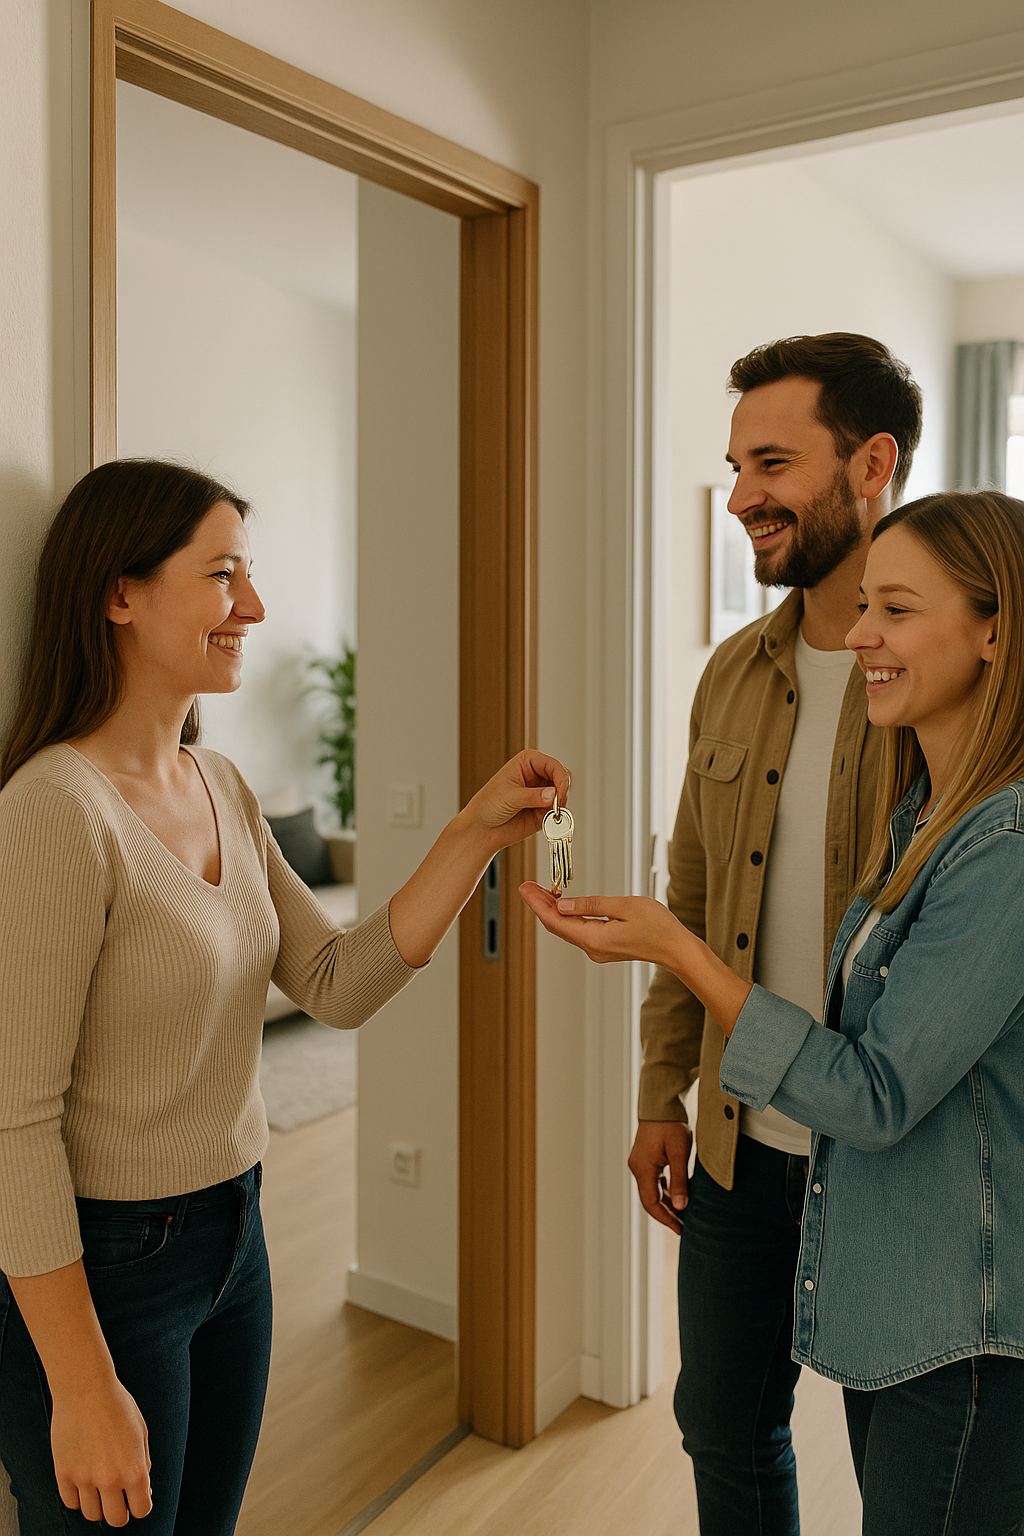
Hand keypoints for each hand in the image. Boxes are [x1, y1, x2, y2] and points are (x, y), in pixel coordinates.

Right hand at [50, 1378, 151, 1525]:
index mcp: (134, 1469)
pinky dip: (78, 1498)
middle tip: (118, 1498)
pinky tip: (83, 1482)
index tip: (136, 1497)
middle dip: (120, 1511)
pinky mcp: (63, 1473)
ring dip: (98, 1505)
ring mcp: (84, 1478)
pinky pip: (70, 1503)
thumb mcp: (141, 1432)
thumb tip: (143, 1490)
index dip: (141, 1505)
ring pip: (91, 1515)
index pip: (141, 1510)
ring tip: (99, 1488)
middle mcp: (110, 1479)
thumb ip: (143, 1463)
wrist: (86, 1388)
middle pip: (116, 1520)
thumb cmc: (117, 1405)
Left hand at [463, 750, 571, 853]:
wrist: (482, 829)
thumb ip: (532, 796)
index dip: (560, 777)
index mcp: (527, 763)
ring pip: (564, 796)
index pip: (553, 765)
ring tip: (549, 814)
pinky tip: (548, 820)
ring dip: (561, 806)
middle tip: (557, 804)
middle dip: (562, 792)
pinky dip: (558, 817)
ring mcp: (542, 794)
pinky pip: (559, 812)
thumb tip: (553, 795)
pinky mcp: (544, 810)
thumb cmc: (488, 805)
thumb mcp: (509, 796)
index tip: (560, 792)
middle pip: (562, 779)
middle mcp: (537, 776)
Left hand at [519, 884, 752, 1035]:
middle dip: (540, 905)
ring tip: (540, 891)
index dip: (537, 904)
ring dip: (553, 910)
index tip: (524, 888)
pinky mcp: (604, 947)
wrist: (676, 949)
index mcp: (595, 938)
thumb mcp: (625, 906)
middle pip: (557, 926)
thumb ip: (592, 904)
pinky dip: (567, 916)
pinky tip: (564, 904)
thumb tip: (564, 904)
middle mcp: (592, 948)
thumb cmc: (658, 927)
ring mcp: (598, 950)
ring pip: (566, 929)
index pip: (556, 921)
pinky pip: (578, 931)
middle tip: (527, 886)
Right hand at [628, 1120, 692, 1234]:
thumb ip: (680, 1180)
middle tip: (685, 1227)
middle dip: (667, 1214)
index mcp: (643, 1168)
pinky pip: (654, 1181)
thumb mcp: (679, 1152)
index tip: (682, 1230)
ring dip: (667, 1203)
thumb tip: (681, 1207)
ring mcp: (640, 1163)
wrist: (661, 1103)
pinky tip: (679, 1196)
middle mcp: (637, 1168)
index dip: (667, 1219)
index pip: (652, 1203)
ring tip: (685, 1215)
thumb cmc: (671, 1125)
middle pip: (650, 1200)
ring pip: (652, 1191)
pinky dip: (665, 1191)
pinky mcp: (645, 1159)